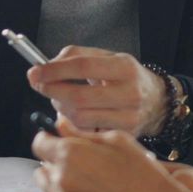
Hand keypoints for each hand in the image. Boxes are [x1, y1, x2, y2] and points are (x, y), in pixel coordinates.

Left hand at [26, 46, 165, 134]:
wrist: (158, 102)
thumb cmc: (127, 78)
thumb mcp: (109, 57)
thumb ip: (78, 56)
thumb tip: (48, 65)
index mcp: (124, 67)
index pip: (82, 66)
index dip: (54, 70)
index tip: (35, 72)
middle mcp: (129, 92)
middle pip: (79, 96)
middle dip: (52, 91)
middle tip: (40, 86)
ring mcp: (128, 117)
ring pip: (80, 118)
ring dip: (60, 109)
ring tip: (59, 99)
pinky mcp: (124, 135)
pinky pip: (87, 132)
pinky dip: (73, 124)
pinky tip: (73, 114)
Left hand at [31, 118, 182, 191]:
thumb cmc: (138, 170)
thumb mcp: (114, 139)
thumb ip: (81, 132)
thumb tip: (60, 123)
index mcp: (69, 152)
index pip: (39, 143)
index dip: (48, 139)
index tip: (58, 140)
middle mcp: (60, 177)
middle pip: (40, 165)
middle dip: (53, 159)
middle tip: (76, 160)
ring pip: (43, 184)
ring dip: (54, 178)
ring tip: (78, 178)